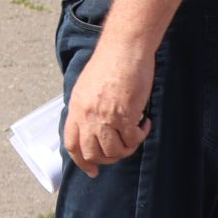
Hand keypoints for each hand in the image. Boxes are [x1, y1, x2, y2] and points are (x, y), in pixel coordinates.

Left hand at [63, 39, 153, 177]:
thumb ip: (86, 107)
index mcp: (76, 107)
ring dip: (127, 148)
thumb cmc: (110, 61)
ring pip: (114, 151)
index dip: (81, 162)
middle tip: (121, 150)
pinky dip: (141, 136)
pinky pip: (132, 140)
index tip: (92, 170)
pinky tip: (145, 123)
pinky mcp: (124, 116)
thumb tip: (91, 126)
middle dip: (108, 158)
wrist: (124, 47)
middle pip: (93, 153)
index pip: (72, 144)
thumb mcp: (87, 85)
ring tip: (135, 134)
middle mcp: (87, 115)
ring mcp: (105, 117)